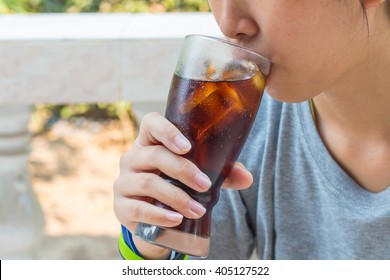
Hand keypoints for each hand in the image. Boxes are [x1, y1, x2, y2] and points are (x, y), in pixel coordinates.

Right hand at [113, 112, 252, 258]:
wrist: (152, 215)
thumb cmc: (175, 185)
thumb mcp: (196, 175)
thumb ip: (220, 173)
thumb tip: (247, 177)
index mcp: (150, 142)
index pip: (151, 123)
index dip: (167, 131)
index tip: (187, 147)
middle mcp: (132, 157)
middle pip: (154, 155)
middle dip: (183, 170)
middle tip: (205, 185)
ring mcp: (123, 182)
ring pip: (148, 182)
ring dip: (176, 197)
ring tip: (198, 209)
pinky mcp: (121, 206)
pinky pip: (138, 209)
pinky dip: (159, 215)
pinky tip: (176, 219)